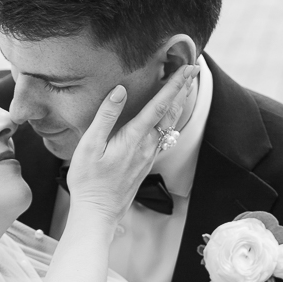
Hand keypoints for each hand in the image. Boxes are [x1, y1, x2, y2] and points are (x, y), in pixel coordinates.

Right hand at [66, 64, 196, 223]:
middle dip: (183, 89)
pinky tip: (168, 118)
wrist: (98, 212)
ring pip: (169, 125)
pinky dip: (170, 120)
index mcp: (134, 138)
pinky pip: (163, 137)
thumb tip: (120, 91)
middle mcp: (147, 146)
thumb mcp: (90, 146)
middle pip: (171, 113)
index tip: (187, 68)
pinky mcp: (145, 164)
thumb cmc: (89, 181)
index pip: (159, 105)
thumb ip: (106, 116)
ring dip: (178, 104)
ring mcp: (148, 157)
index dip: (174, 85)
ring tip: (185, 88)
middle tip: (193, 70)